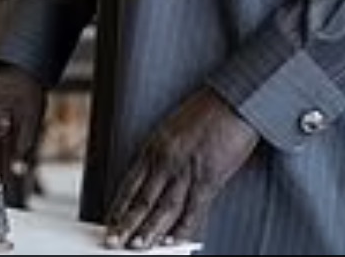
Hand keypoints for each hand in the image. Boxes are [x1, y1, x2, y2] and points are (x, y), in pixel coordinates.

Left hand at [103, 87, 258, 249]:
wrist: (233, 101)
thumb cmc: (206, 112)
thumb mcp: (172, 129)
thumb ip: (160, 152)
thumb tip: (153, 177)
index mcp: (154, 146)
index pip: (130, 183)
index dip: (119, 205)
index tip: (110, 222)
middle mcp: (165, 159)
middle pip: (142, 198)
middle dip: (126, 223)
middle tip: (113, 241)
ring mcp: (186, 170)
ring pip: (162, 207)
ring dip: (148, 230)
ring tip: (136, 247)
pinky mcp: (209, 178)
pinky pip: (193, 209)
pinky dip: (182, 227)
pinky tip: (172, 240)